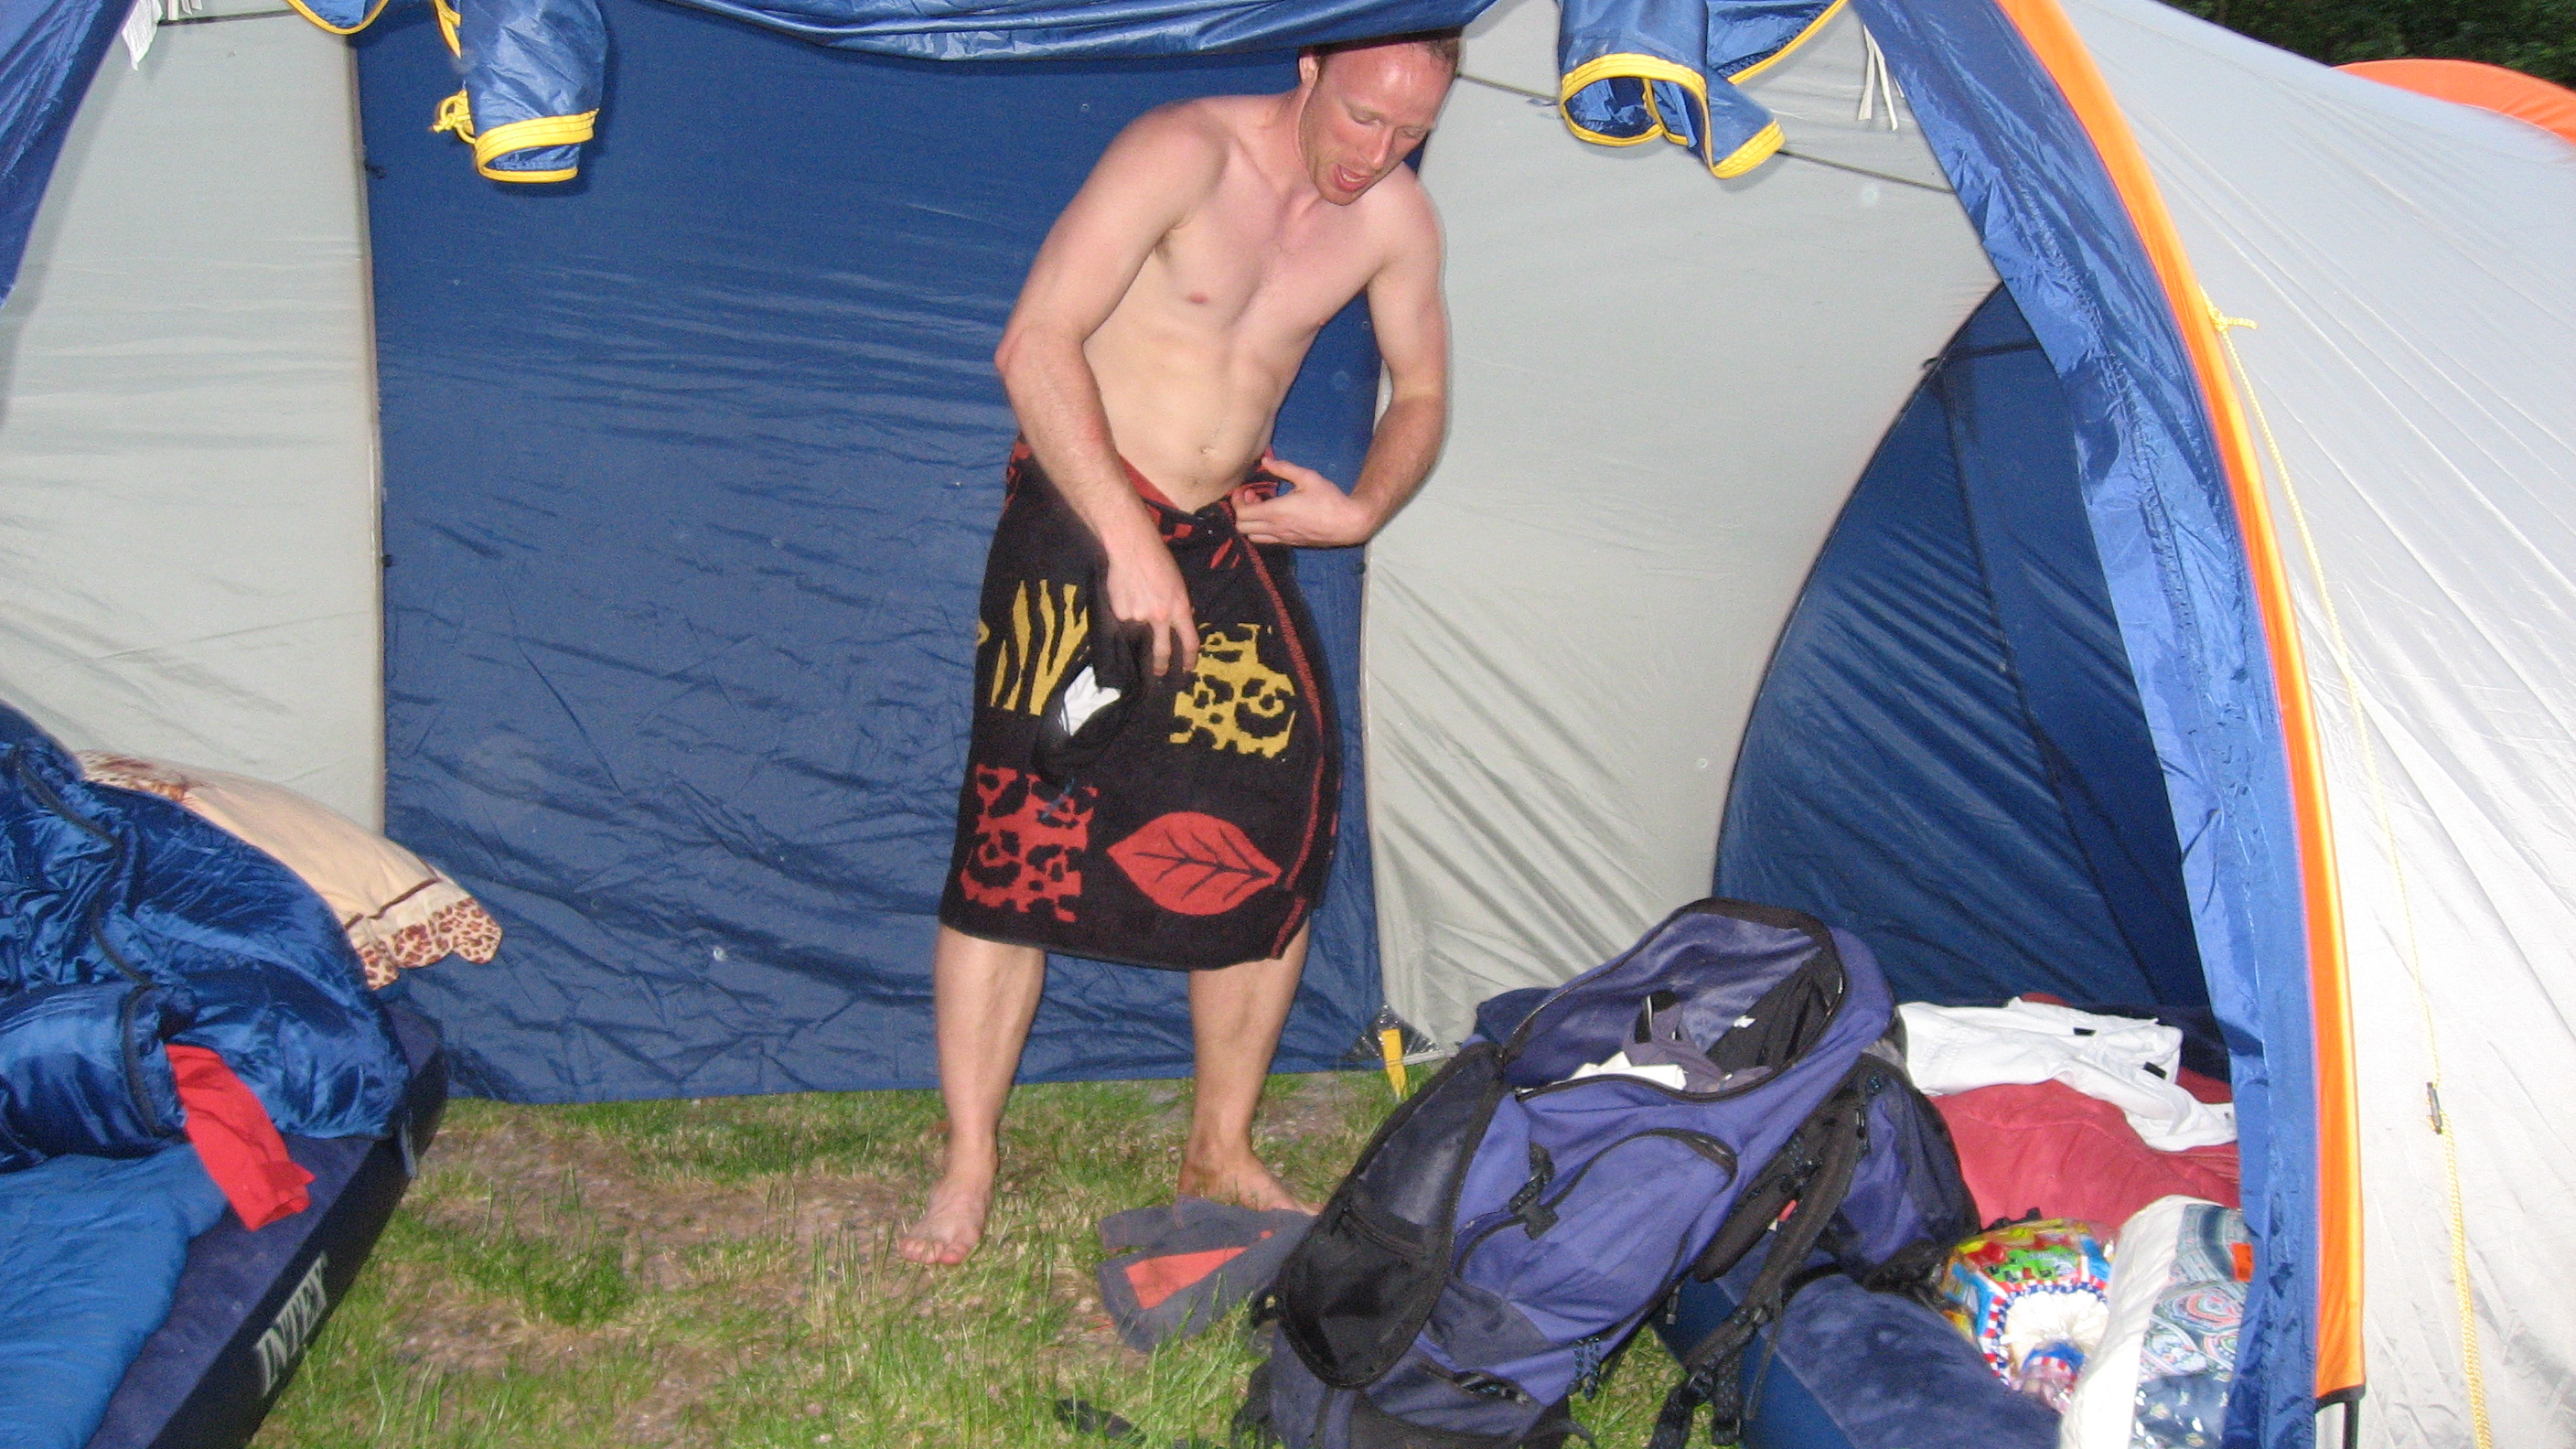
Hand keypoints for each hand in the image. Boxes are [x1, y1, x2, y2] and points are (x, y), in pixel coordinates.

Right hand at [1104, 541, 1197, 676]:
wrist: (1132, 548)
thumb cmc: (1159, 560)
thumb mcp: (1177, 584)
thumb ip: (1178, 605)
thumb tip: (1180, 621)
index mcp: (1180, 609)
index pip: (1190, 642)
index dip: (1189, 659)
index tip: (1187, 668)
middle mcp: (1160, 617)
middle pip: (1162, 651)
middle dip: (1161, 665)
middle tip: (1160, 673)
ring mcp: (1139, 617)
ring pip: (1138, 629)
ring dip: (1138, 619)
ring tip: (1136, 596)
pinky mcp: (1120, 613)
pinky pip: (1123, 618)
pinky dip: (1125, 609)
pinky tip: (1124, 591)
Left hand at [1234, 458, 1380, 547]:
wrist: (1348, 523)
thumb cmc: (1329, 499)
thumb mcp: (1307, 477)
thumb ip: (1283, 468)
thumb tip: (1265, 460)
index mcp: (1276, 512)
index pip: (1242, 514)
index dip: (1237, 501)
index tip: (1245, 489)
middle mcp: (1276, 528)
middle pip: (1242, 528)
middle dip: (1242, 511)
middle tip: (1254, 496)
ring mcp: (1283, 538)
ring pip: (1252, 537)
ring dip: (1251, 522)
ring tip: (1263, 507)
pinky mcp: (1290, 543)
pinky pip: (1266, 540)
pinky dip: (1262, 530)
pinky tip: (1274, 516)